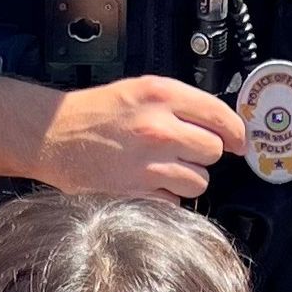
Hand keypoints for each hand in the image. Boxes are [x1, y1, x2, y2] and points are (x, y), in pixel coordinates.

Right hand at [35, 76, 245, 201]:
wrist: (53, 136)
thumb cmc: (95, 114)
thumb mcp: (139, 91)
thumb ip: (180, 104)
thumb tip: (222, 126)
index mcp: (161, 96)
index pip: (220, 115)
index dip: (236, 132)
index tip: (238, 141)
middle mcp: (158, 128)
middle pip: (213, 150)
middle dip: (203, 153)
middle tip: (184, 151)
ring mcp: (148, 163)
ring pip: (200, 181)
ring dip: (187, 178)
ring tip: (162, 168)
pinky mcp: (137, 192)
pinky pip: (175, 201)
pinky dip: (167, 196)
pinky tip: (148, 182)